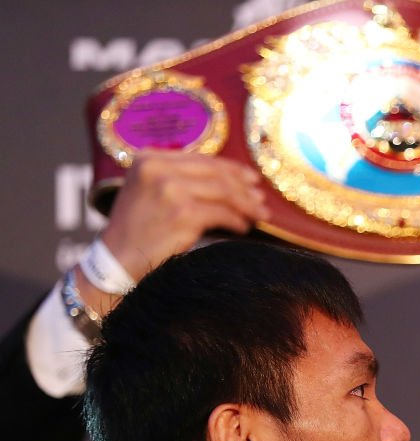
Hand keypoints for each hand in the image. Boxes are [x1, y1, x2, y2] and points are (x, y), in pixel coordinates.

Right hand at [100, 150, 269, 280]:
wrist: (116, 261)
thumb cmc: (136, 231)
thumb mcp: (147, 191)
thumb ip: (176, 178)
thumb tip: (228, 179)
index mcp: (148, 158)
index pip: (201, 159)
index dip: (231, 168)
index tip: (251, 179)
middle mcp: (157, 169)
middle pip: (215, 173)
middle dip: (244, 187)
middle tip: (262, 199)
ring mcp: (170, 190)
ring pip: (223, 192)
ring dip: (247, 205)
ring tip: (261, 215)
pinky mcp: (182, 213)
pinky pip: (221, 214)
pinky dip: (237, 221)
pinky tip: (243, 228)